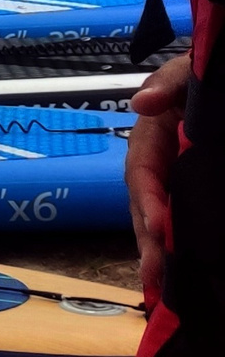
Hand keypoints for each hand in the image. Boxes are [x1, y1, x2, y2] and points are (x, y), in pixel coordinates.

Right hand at [131, 52, 194, 299]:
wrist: (222, 86)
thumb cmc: (203, 79)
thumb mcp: (185, 74)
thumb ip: (167, 85)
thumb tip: (140, 104)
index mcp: (151, 135)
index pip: (142, 169)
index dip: (146, 198)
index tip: (156, 225)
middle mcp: (159, 162)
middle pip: (145, 203)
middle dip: (147, 238)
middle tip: (153, 273)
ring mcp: (175, 178)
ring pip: (160, 216)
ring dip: (157, 248)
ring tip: (158, 282)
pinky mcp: (194, 191)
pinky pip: (180, 218)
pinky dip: (176, 242)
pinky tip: (179, 269)